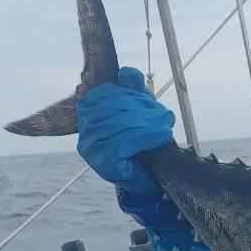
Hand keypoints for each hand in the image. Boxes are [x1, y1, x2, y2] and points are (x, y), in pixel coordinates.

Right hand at [76, 67, 174, 194]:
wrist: (150, 176)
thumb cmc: (142, 140)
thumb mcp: (140, 109)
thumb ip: (134, 90)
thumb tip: (127, 73)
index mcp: (88, 110)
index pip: (107, 92)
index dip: (131, 94)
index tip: (151, 101)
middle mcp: (85, 129)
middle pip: (114, 108)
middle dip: (144, 109)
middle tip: (166, 116)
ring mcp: (91, 148)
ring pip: (120, 124)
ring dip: (149, 123)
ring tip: (166, 125)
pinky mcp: (103, 164)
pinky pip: (124, 143)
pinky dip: (146, 137)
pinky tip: (162, 135)